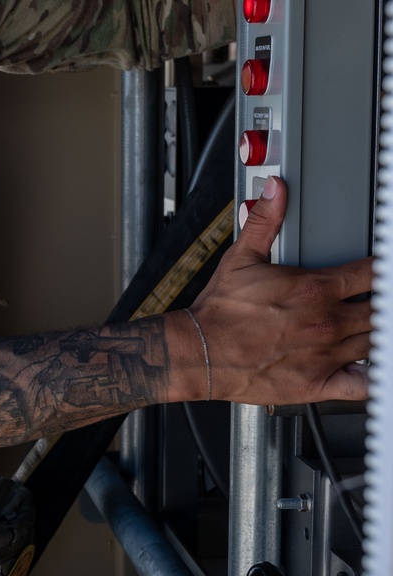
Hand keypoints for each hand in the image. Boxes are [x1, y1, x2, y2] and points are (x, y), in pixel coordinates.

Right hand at [172, 176, 371, 405]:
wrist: (200, 352)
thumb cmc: (220, 311)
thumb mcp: (241, 257)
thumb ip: (265, 221)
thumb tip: (275, 190)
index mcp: (316, 289)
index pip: (374, 273)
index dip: (383, 270)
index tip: (380, 271)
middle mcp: (327, 322)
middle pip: (382, 309)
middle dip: (382, 303)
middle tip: (375, 300)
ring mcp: (326, 355)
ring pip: (377, 342)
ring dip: (377, 333)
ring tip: (368, 326)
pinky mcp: (318, 383)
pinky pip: (364, 385)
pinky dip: (374, 377)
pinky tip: (369, 367)